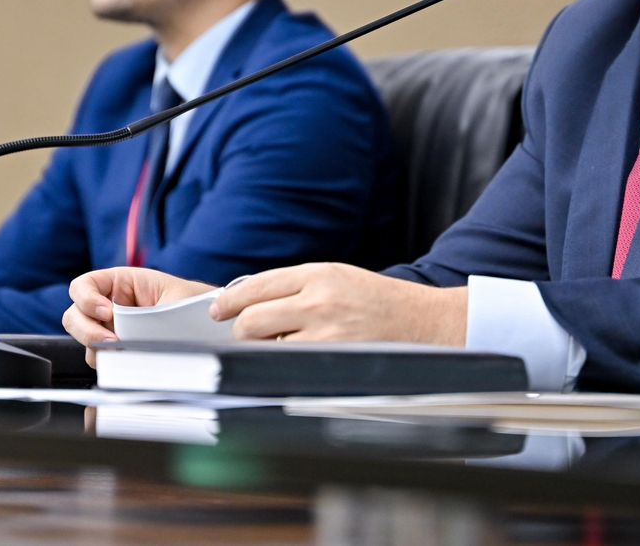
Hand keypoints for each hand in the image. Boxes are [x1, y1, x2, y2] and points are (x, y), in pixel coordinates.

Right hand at [62, 267, 213, 362]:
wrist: (212, 326)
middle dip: (88, 330)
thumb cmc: (194, 304)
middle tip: (113, 341)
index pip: (84, 285)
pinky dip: (109, 363)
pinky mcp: (119, 350)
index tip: (107, 313)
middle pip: (74, 316)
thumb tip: (125, 337)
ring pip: (86, 341)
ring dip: (99, 349)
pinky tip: (128, 362)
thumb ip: (147, 315)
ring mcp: (112, 330)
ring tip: (126, 352)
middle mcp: (111, 306)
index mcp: (121, 283)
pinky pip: (101, 359)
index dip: (87, 299)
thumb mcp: (172, 300)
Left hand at [212, 263, 467, 345]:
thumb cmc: (377, 301)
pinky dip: (284, 365)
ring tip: (273, 348)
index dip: (230, 301)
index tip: (216, 311)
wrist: (423, 322)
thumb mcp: (337, 278)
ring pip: (267, 346)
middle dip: (241, 329)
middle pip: (252, 319)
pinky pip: (290, 366)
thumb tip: (249, 301)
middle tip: (243, 334)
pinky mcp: (334, 360)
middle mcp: (318, 301)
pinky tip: (292, 362)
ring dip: (263, 350)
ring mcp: (325, 333)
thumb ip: (296, 286)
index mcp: (318, 275)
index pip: (257, 286)